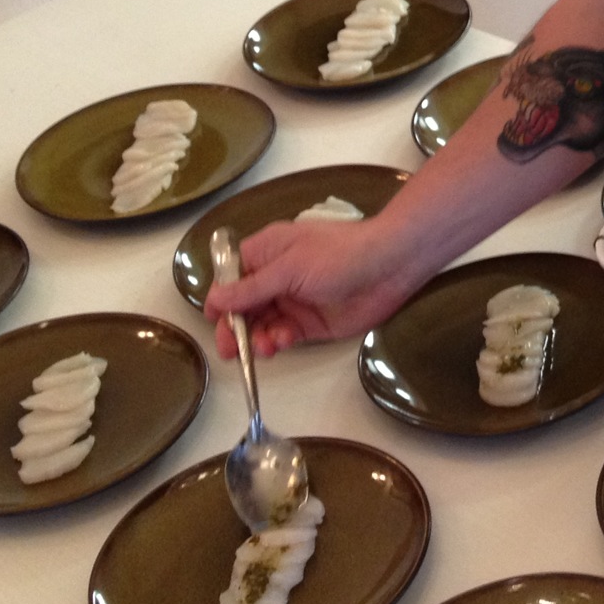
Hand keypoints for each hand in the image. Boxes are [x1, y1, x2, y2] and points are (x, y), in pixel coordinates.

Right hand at [203, 218, 415, 358]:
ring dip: (256, 338)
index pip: (231, 277)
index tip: (213, 320)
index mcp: (267, 253)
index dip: (220, 298)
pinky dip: (277, 342)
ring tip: (263, 348)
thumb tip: (214, 299)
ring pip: (261, 325)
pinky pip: (283, 336)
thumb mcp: (289, 268)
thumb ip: (252, 288)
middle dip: (235, 327)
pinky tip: (280, 343)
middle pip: (243, 306)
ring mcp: (293, 301)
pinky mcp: (310, 323)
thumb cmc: (338, 255)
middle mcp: (276, 277)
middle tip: (230, 351)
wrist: (390, 266)